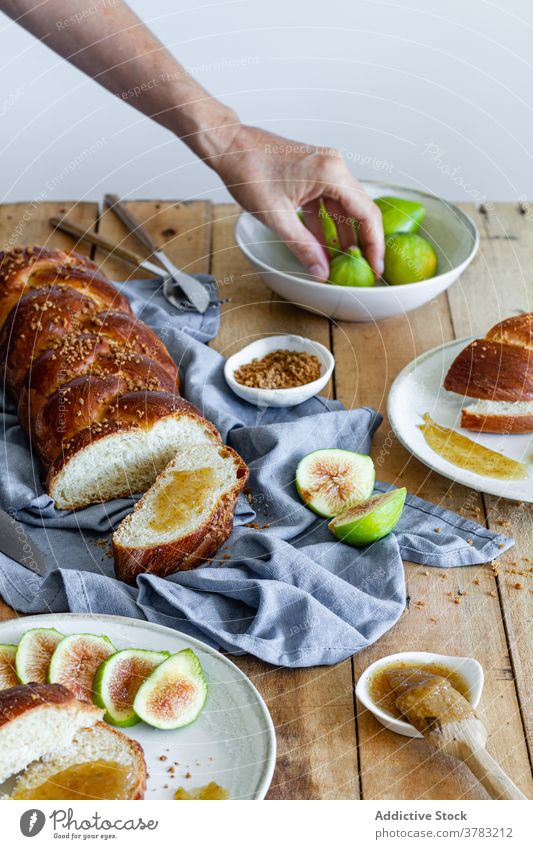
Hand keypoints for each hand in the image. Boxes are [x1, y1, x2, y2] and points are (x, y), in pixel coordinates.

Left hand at [212, 125, 383, 279]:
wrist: (230, 147)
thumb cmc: (249, 172)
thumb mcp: (277, 218)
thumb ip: (303, 247)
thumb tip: (321, 272)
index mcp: (331, 173)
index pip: (366, 214)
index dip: (374, 245)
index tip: (375, 267)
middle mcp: (334, 166)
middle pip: (360, 210)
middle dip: (362, 242)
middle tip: (365, 269)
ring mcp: (324, 167)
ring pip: (344, 207)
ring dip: (344, 235)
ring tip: (344, 263)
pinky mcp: (313, 172)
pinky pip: (327, 202)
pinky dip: (327, 224)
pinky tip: (325, 246)